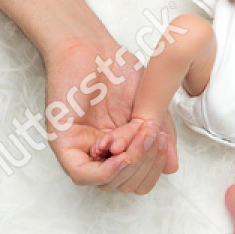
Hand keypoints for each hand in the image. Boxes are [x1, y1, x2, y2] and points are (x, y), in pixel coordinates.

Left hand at [44, 41, 163, 193]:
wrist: (93, 48)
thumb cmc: (118, 71)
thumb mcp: (152, 107)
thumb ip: (161, 136)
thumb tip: (170, 168)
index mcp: (120, 148)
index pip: (139, 181)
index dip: (154, 168)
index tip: (161, 141)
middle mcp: (100, 154)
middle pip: (126, 185)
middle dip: (146, 164)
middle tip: (151, 135)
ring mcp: (82, 150)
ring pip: (107, 183)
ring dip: (131, 162)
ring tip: (138, 133)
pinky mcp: (64, 144)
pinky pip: (83, 174)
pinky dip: (106, 171)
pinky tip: (120, 154)